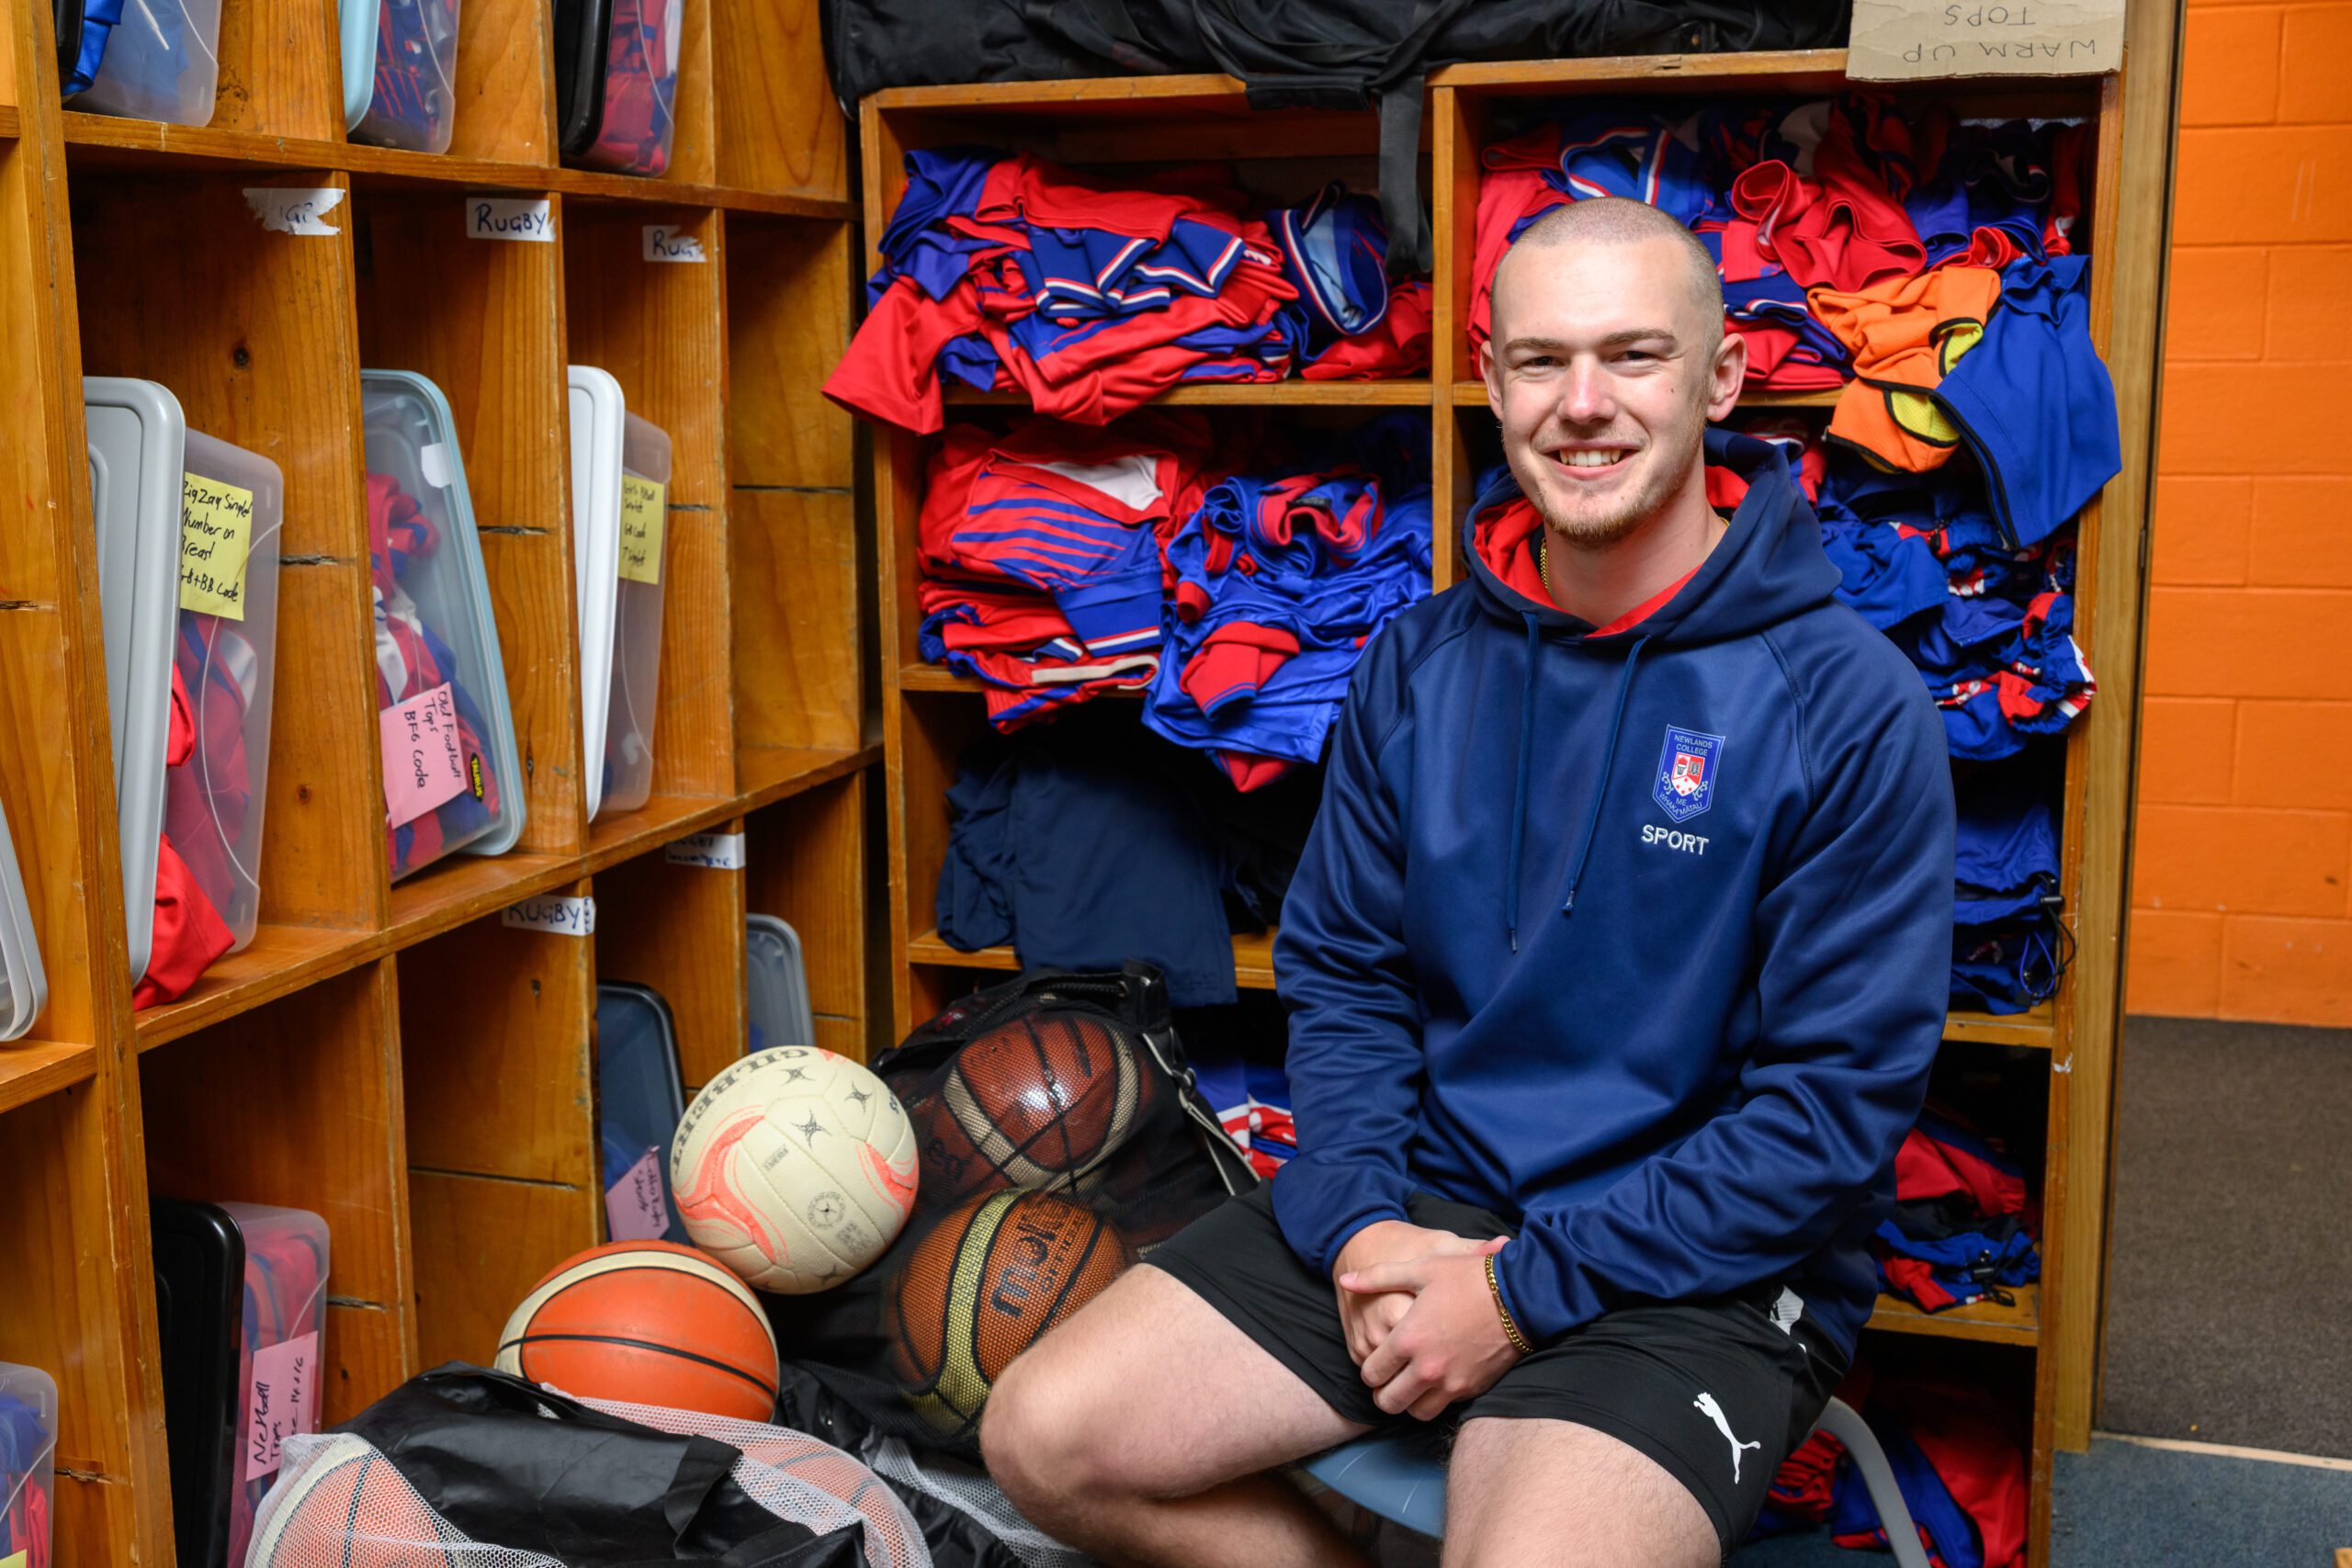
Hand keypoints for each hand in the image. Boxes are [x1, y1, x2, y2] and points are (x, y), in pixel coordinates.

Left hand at [1341, 1243, 1521, 1419]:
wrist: (1521, 1295)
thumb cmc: (1468, 1278)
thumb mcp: (1421, 1268)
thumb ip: (1378, 1277)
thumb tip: (1346, 1281)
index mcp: (1409, 1339)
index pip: (1372, 1373)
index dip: (1369, 1370)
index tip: (1376, 1362)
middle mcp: (1427, 1368)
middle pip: (1388, 1402)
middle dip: (1382, 1393)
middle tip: (1387, 1380)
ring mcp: (1451, 1383)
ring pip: (1416, 1413)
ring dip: (1408, 1402)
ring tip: (1410, 1385)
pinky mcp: (1473, 1389)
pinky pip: (1444, 1408)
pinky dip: (1435, 1400)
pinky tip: (1436, 1382)